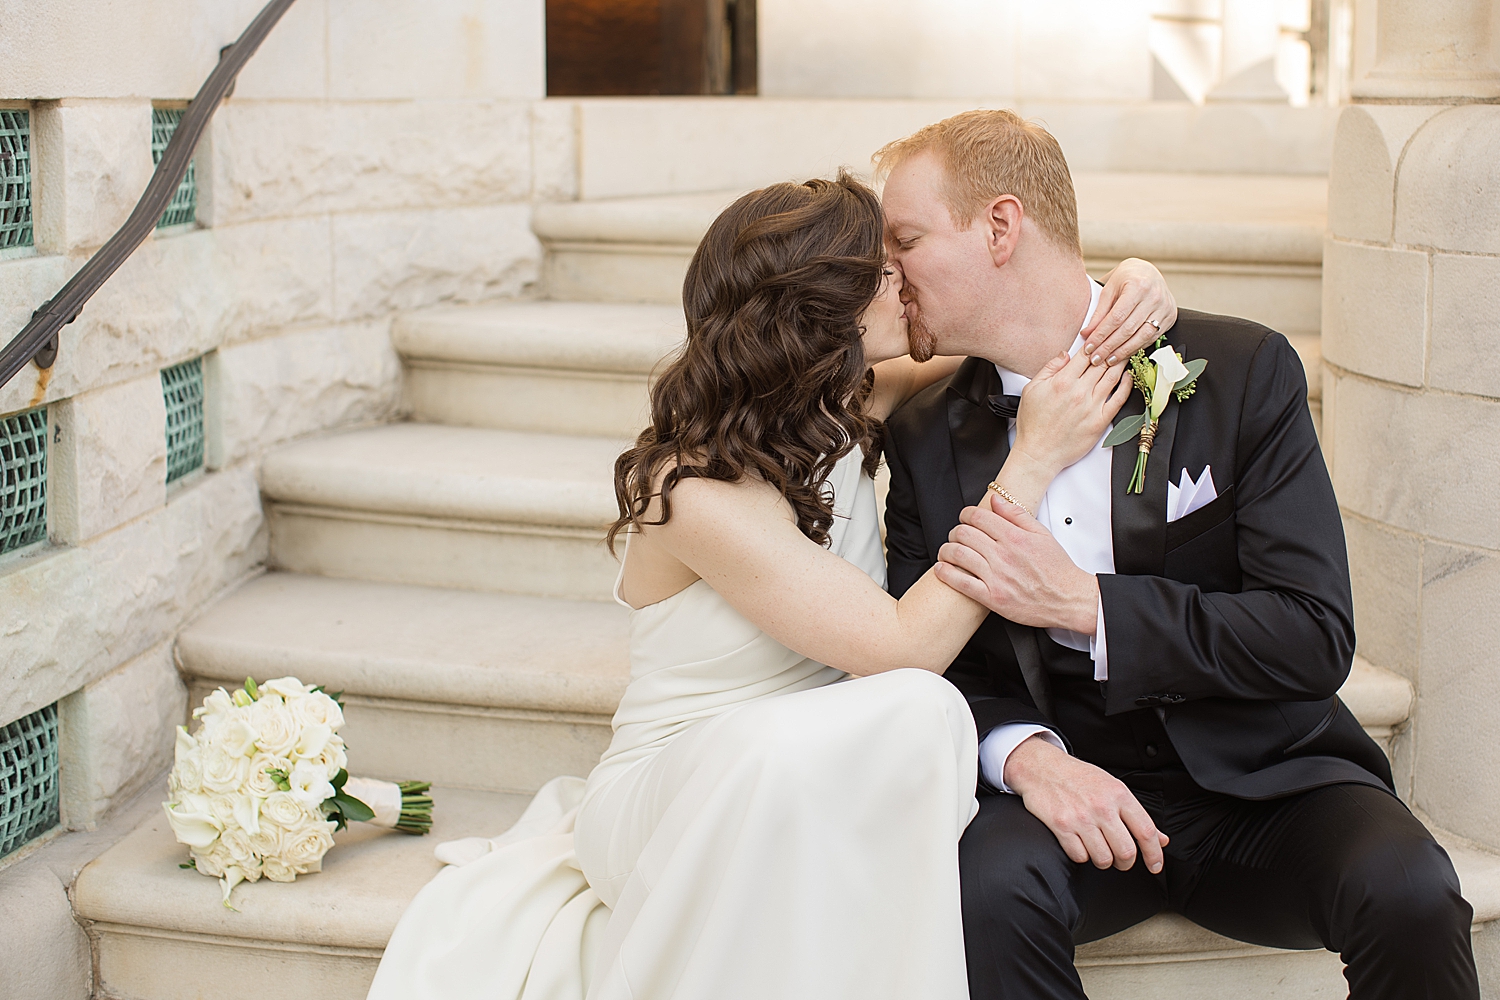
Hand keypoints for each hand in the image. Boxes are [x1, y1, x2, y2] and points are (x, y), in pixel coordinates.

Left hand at [935, 493, 1098, 633]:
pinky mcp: (992, 598)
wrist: (1068, 599)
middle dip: (955, 531)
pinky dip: (946, 573)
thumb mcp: (1042, 534)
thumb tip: (995, 500)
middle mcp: (1003, 555)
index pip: (977, 517)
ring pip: (958, 555)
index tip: (964, 517)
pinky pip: (960, 583)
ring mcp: (996, 577)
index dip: (965, 514)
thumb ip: (1016, 514)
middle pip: (963, 534)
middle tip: (956, 535)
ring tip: (947, 550)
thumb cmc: (1057, 568)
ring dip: (946, 550)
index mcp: (1014, 537)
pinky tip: (942, 568)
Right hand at [1004, 735, 1168, 872]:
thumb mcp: (1112, 788)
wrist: (1042, 767)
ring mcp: (1081, 817)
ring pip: (1104, 859)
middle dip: (1126, 863)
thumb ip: (1136, 815)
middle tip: (1121, 861)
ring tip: (1099, 851)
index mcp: (1119, 795)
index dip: (1154, 854)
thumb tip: (1161, 839)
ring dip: (1104, 861)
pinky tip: (1080, 844)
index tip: (1155, 866)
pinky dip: (1081, 855)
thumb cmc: (1079, 778)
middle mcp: (1102, 807)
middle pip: (1126, 852)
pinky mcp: (1061, 826)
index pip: (1146, 831)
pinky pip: (1079, 856)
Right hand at [1012, 345, 1131, 475]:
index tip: (1099, 338)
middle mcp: (1079, 392)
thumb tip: (1065, 354)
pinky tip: (1129, 376)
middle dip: (1111, 349)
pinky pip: (1119, 399)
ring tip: (1127, 352)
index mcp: (1062, 381)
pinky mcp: (1100, 421)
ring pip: (1112, 377)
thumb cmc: (1033, 424)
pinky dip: (1127, 385)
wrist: (1039, 453)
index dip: (1095, 343)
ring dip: (1121, 363)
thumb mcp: (1031, 390)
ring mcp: (1092, 407)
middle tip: (1120, 340)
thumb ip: (1049, 368)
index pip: (1085, 355)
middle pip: (1101, 363)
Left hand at [1082, 258, 1177, 366]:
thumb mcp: (1110, 289)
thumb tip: (1086, 334)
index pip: (1116, 317)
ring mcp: (1165, 308)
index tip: (1089, 347)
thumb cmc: (1126, 278)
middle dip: (1109, 347)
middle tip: (1095, 359)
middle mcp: (1154, 297)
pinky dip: (1136, 347)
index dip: (1101, 334)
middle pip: (1129, 329)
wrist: (1149, 272)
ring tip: (1108, 361)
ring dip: (1123, 351)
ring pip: (1142, 336)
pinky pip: (1151, 338)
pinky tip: (1122, 354)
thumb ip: (1099, 312)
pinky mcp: (1170, 317)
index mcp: (1138, 286)